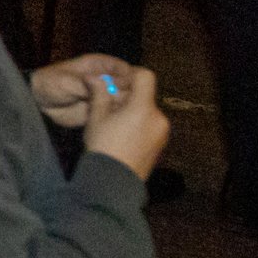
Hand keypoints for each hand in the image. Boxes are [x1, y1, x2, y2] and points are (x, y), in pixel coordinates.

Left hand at [30, 53, 133, 128]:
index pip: (124, 69)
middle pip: (129, 86)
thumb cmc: (50, 83)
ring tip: (120, 116)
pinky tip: (115, 124)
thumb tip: (108, 89)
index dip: (130, 78)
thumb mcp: (67, 82)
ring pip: (125, 101)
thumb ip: (87, 86)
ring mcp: (106, 96)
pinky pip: (115, 115)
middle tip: (127, 106)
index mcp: (100, 66)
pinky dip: (117, 119)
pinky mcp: (103, 111)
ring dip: (126, 108)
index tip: (131, 89)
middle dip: (131, 95)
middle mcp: (107, 80)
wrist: (38, 102)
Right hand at [81, 66, 170, 180]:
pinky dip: (139, 125)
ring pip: (148, 111)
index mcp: (143, 108)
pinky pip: (151, 126)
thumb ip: (99, 94)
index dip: (130, 75)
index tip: (115, 84)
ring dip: (134, 112)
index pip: (145, 76)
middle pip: (146, 95)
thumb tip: (94, 77)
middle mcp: (159, 118)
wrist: (114, 182)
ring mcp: (162, 132)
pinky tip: (123, 137)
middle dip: (129, 97)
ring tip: (115, 125)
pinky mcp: (161, 144)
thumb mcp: (96, 118)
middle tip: (109, 107)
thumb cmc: (103, 147)